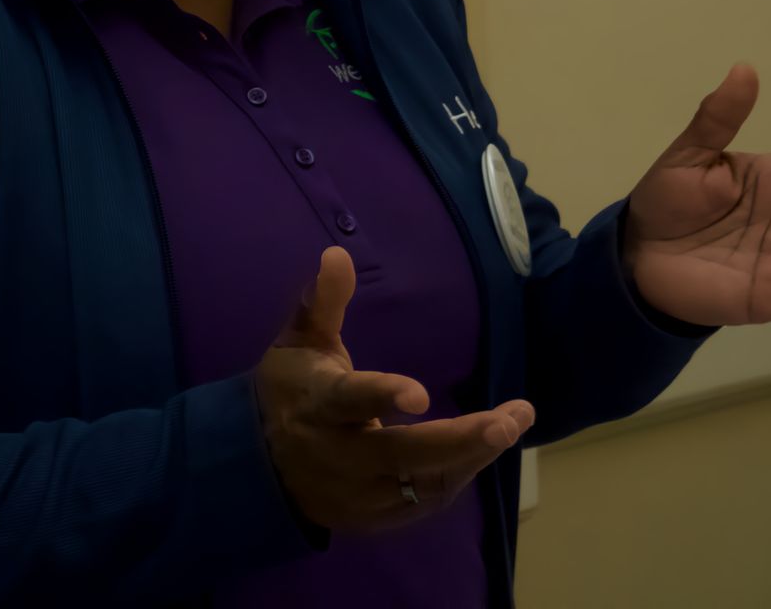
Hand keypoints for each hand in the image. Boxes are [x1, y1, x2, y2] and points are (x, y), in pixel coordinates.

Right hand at [254, 246, 535, 532]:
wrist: (257, 469)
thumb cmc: (290, 392)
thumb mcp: (299, 343)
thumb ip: (323, 302)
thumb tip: (336, 254)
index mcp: (318, 404)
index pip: (352, 401)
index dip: (385, 396)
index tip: (421, 395)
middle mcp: (337, 453)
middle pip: (400, 453)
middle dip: (458, 440)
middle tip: (508, 421)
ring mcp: (355, 492)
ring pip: (419, 482)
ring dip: (471, 456)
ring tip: (512, 423)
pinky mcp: (372, 517)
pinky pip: (422, 501)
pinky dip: (457, 475)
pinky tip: (484, 447)